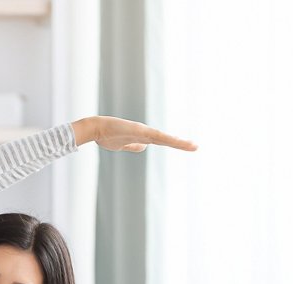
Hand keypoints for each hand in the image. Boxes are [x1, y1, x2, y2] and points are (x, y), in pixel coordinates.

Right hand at [72, 116, 196, 152]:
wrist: (96, 128)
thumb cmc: (106, 135)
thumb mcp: (122, 145)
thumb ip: (133, 145)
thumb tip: (144, 148)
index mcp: (143, 137)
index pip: (162, 142)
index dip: (174, 144)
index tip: (186, 146)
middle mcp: (146, 133)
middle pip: (167, 140)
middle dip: (181, 144)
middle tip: (195, 147)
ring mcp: (144, 132)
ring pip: (165, 138)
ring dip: (179, 143)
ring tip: (192, 146)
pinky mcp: (140, 131)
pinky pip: (156, 136)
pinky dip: (167, 139)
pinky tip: (176, 142)